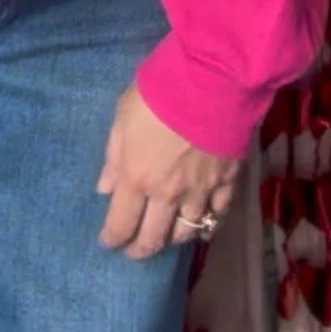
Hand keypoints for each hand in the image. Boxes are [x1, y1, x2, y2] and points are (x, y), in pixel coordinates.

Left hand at [95, 83, 241, 259]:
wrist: (211, 80)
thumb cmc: (158, 92)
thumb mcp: (122, 116)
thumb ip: (113, 155)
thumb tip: (104, 188)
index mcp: (137, 177)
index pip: (121, 223)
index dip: (112, 238)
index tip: (107, 242)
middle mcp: (167, 194)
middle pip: (153, 237)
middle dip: (139, 249)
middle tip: (133, 251)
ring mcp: (200, 192)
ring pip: (185, 232)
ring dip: (171, 239)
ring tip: (164, 238)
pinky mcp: (227, 183)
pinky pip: (217, 217)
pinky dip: (208, 228)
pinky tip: (203, 231)